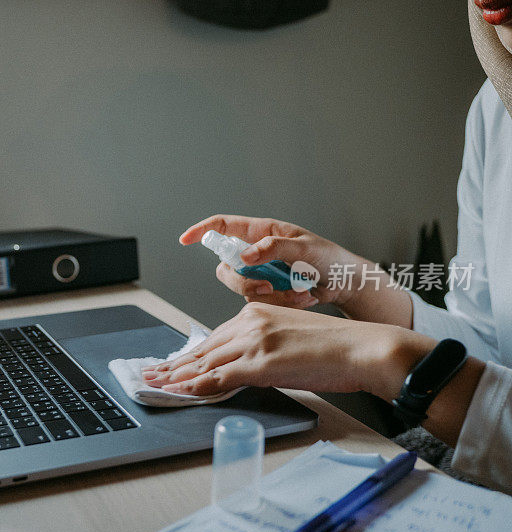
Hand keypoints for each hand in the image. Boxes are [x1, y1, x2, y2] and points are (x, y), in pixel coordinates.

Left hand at [142, 302, 435, 398]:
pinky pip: (219, 378)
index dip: (191, 353)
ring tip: (156, 386)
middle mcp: (250, 321)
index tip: (173, 363)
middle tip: (152, 374)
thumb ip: (263, 344)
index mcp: (257, 312)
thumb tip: (244, 365)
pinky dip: (196, 387)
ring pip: (205, 362)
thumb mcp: (290, 336)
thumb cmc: (335, 346)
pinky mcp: (261, 363)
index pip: (215, 336)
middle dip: (175, 364)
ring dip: (177, 377)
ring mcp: (254, 341)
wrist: (362, 348)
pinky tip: (180, 393)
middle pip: (204, 348)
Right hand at [180, 214, 363, 308]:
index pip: (223, 226)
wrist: (345, 284)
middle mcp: (256, 253)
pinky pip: (259, 303)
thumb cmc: (329, 258)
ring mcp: (261, 274)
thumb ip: (272, 248)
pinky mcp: (268, 293)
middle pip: (226, 268)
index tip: (185, 240)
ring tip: (297, 292)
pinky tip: (301, 298)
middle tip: (268, 286)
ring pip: (242, 289)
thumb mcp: (304, 248)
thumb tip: (245, 255)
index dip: (202, 231)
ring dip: (271, 296)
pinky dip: (281, 304)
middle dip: (243, 282)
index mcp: (261, 232)